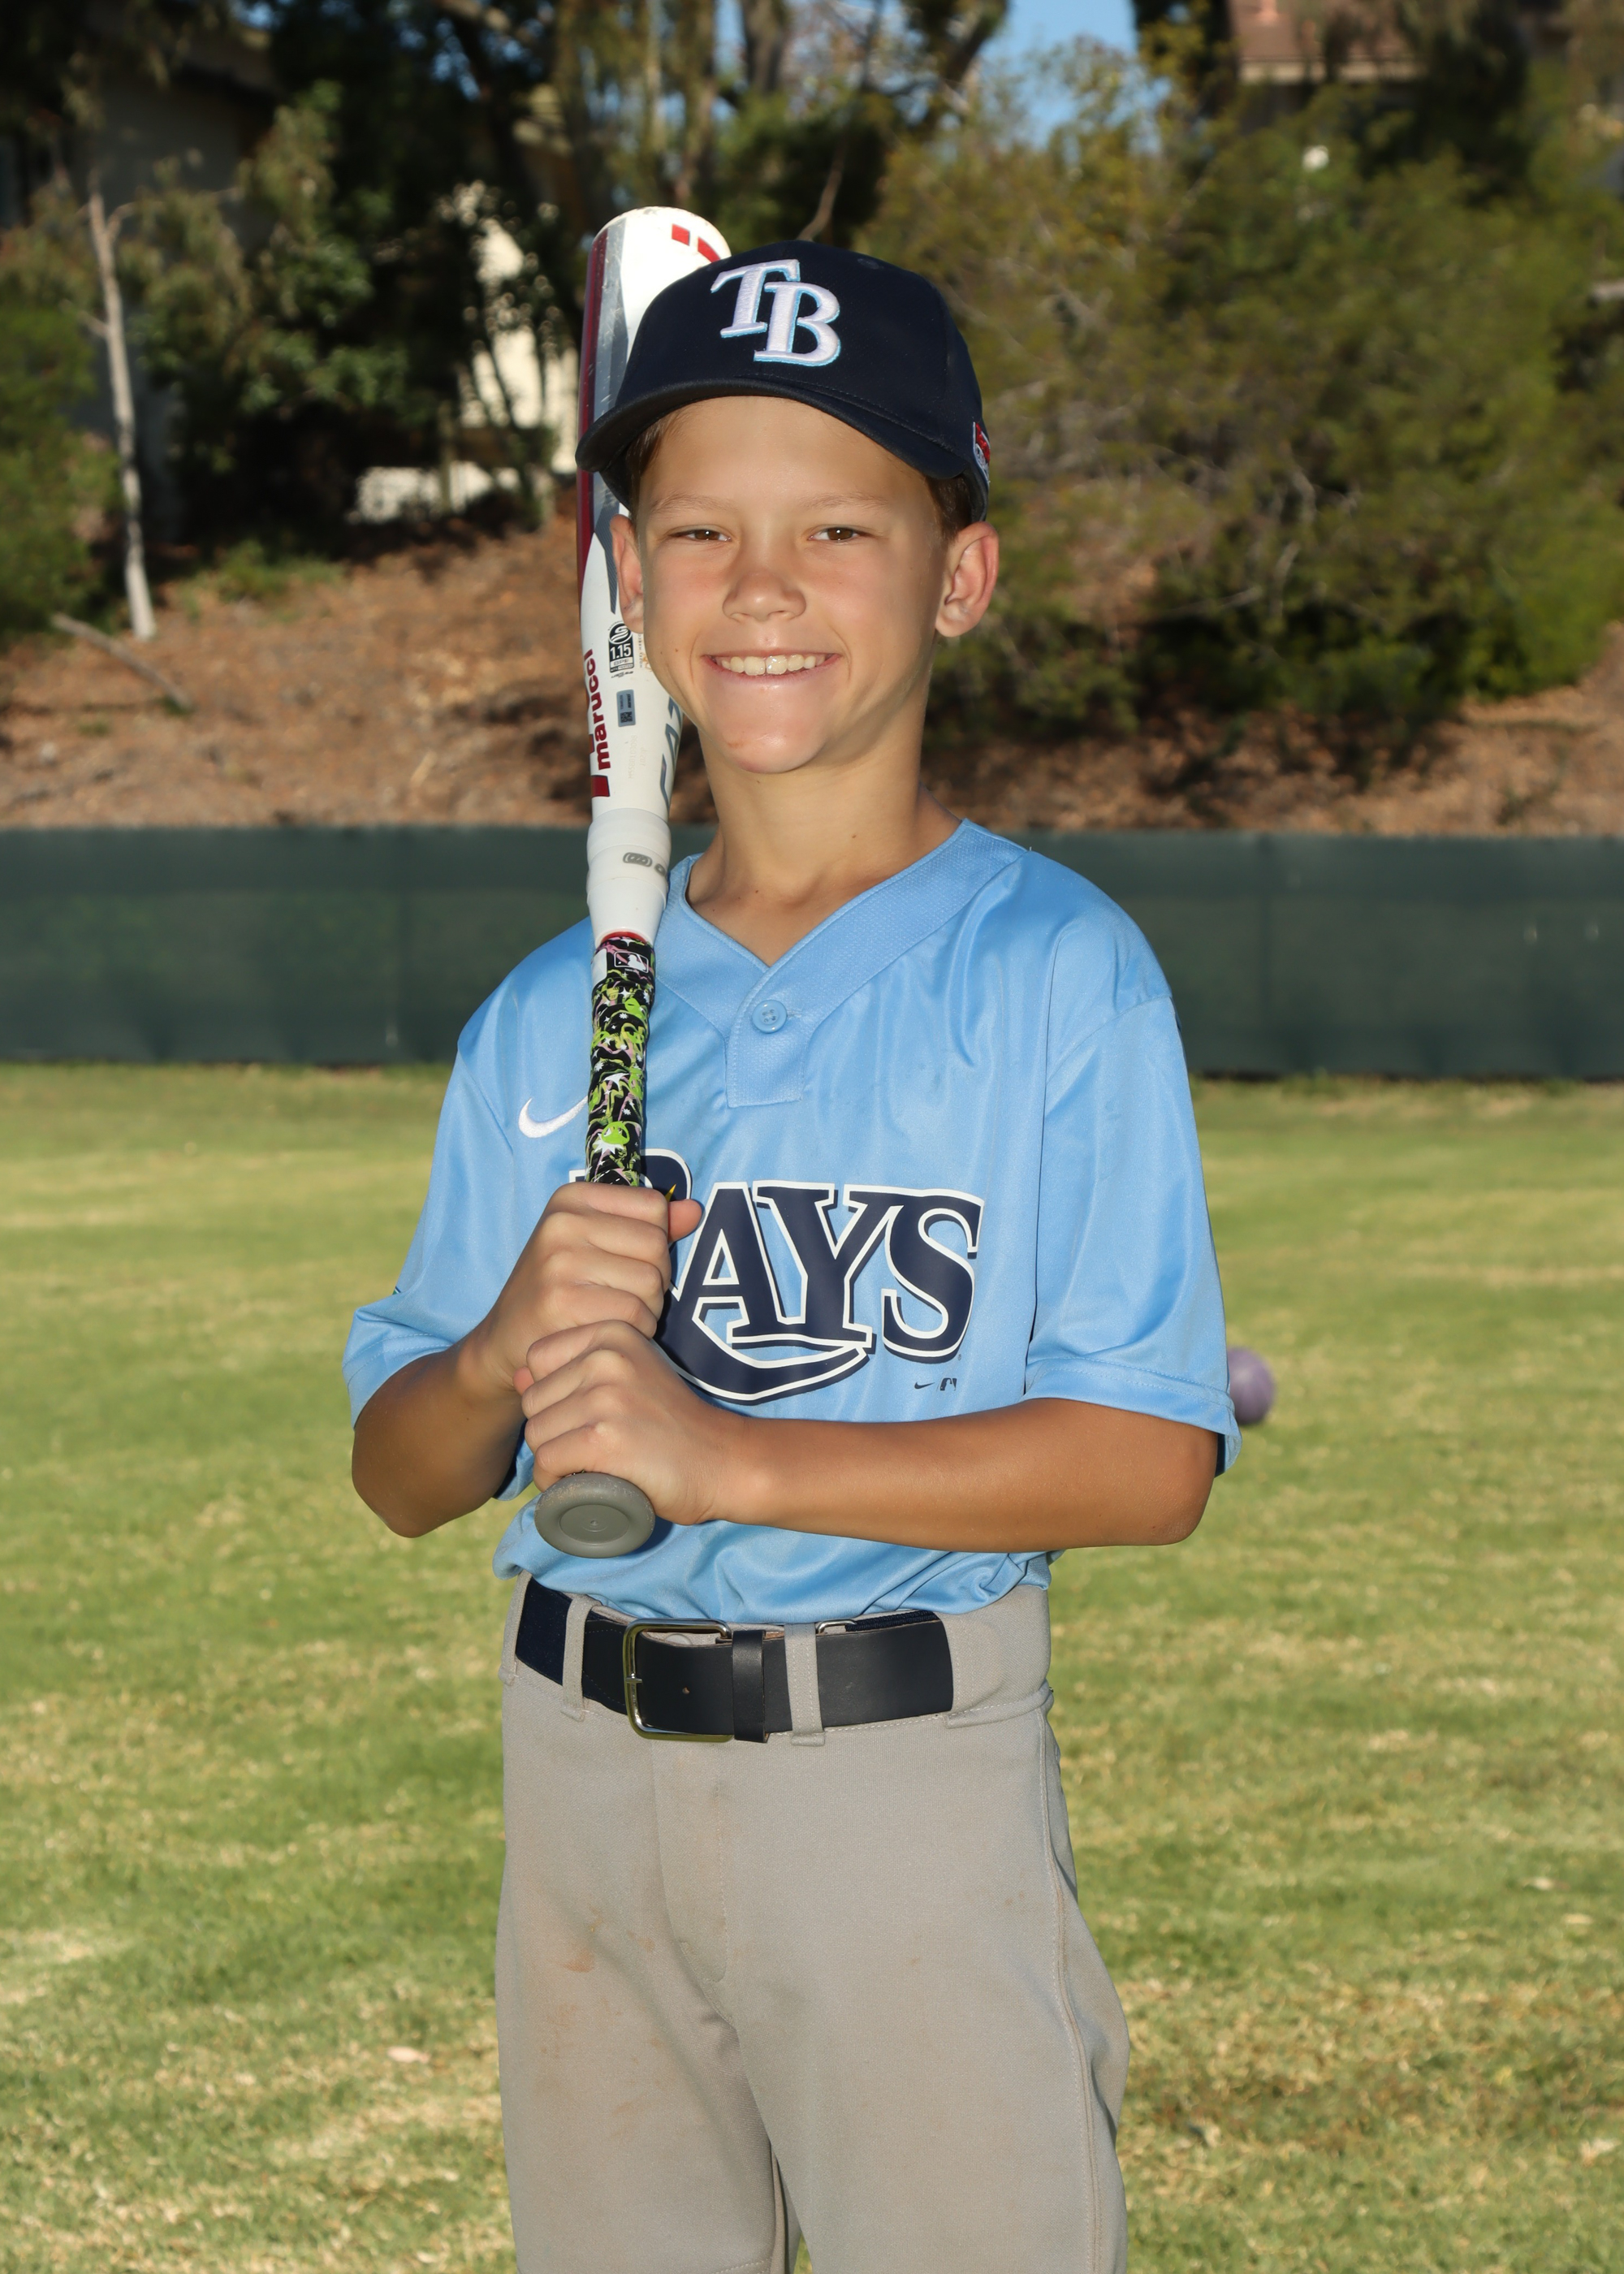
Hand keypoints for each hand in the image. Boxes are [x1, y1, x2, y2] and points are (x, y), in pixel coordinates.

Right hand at [463, 1184, 702, 1402]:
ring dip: (648, 1310)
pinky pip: (634, 1316)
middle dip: (656, 1280)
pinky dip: (634, 1333)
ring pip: (651, 1284)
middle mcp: (562, 1223)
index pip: (654, 1207)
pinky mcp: (562, 1303)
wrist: (507, 1340)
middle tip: (624, 1297)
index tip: (627, 1262)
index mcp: (572, 1199)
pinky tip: (608, 1334)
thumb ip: (647, 1226)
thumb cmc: (560, 1289)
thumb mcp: (597, 1245)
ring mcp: (559, 1262)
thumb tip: (694, 1210)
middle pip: (656, 1246)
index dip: (655, 1242)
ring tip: (615, 1316)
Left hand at [518, 1320, 748, 1529]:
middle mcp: (605, 1357)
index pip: (536, 1360)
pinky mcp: (603, 1439)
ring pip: (537, 1436)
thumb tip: (518, 1375)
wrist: (723, 1461)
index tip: (587, 1415)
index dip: (552, 1395)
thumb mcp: (630, 1378)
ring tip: (590, 1467)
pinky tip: (583, 1484)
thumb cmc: (672, 1424)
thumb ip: (576, 1369)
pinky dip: (557, 1483)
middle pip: (532, 1401)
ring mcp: (605, 1397)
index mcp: (611, 1333)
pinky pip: (548, 1464)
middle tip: (591, 1448)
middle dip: (552, 1432)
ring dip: (555, 1461)